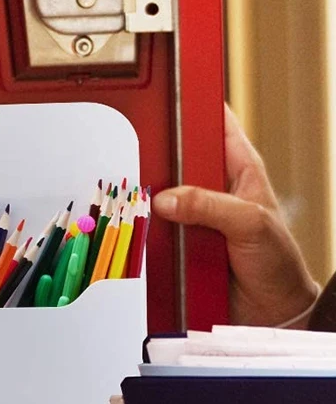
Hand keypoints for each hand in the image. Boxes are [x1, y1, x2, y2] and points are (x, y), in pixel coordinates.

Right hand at [152, 105, 318, 326]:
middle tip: (133, 147)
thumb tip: (166, 199)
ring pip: (158, 195)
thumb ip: (210, 206)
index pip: (214, 123)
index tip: (168, 88)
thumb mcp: (251, 224)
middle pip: (175, 158)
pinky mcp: (177, 243)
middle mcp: (211, 189)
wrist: (270, 316)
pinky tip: (130, 225)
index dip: (193, 103)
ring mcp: (192, 216)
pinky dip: (142, 229)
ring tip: (126, 191)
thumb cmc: (278, 264)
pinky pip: (152, 229)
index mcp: (238, 170)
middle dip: (155, 154)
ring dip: (145, 198)